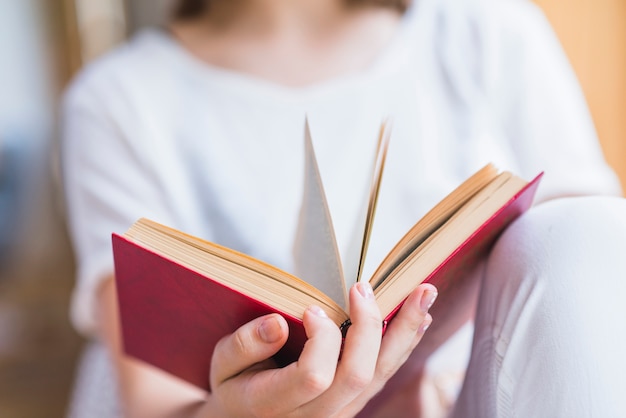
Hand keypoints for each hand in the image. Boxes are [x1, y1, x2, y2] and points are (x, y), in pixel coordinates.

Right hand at [204, 282, 436, 416]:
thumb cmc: (234, 385)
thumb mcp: (222, 364)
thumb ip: (245, 345)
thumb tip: (279, 322)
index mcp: (275, 405)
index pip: (314, 376)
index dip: (321, 339)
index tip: (312, 308)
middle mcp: (315, 416)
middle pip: (358, 375)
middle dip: (368, 325)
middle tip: (363, 286)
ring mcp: (340, 413)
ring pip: (381, 376)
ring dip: (405, 331)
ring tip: (425, 293)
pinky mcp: (355, 403)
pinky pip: (385, 375)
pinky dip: (404, 343)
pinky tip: (419, 317)